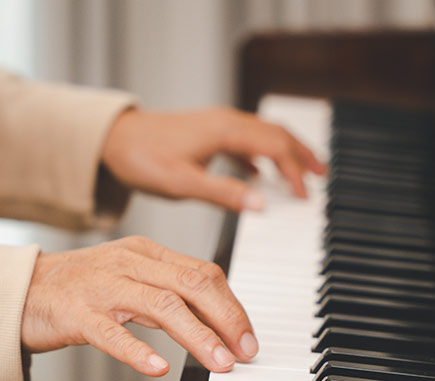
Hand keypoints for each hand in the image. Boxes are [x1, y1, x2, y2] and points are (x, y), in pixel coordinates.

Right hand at [20, 236, 257, 375]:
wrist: (16, 291)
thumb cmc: (79, 289)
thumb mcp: (130, 279)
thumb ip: (169, 292)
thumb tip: (217, 320)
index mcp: (147, 253)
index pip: (204, 273)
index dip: (233, 306)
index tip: (249, 337)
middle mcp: (129, 264)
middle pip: (192, 284)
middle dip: (227, 319)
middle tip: (246, 351)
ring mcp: (102, 287)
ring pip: (162, 305)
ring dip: (198, 336)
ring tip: (220, 362)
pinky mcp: (75, 314)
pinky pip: (111, 332)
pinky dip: (138, 351)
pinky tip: (159, 367)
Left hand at [100, 107, 324, 210]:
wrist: (112, 139)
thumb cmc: (143, 158)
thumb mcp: (183, 183)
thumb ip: (224, 194)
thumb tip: (262, 203)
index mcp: (226, 132)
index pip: (275, 147)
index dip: (295, 170)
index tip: (305, 195)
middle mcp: (226, 122)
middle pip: (277, 134)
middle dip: (302, 155)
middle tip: (322, 176)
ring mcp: (218, 124)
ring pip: (264, 134)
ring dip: (286, 152)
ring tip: (303, 172)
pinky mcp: (209, 131)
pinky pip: (246, 139)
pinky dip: (262, 154)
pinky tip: (260, 173)